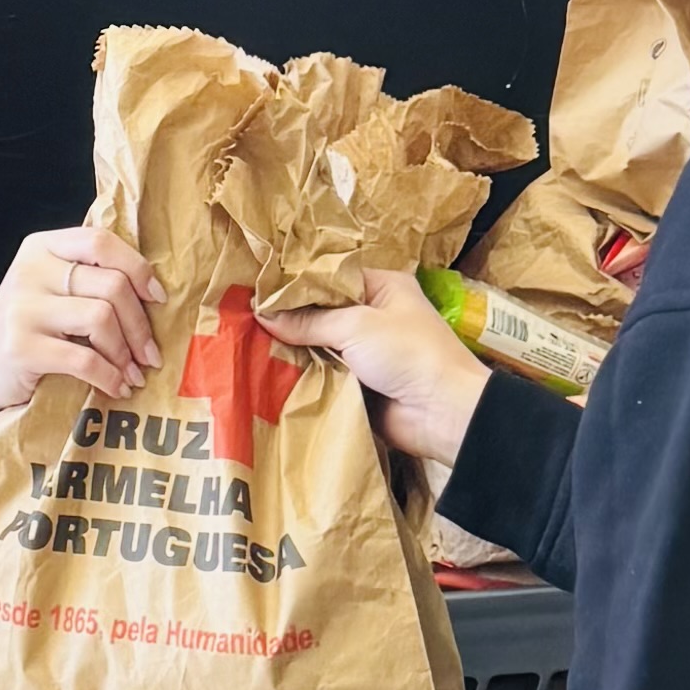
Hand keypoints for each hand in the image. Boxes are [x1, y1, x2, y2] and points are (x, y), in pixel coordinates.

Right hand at [0, 222, 160, 415]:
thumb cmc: (26, 325)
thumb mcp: (49, 287)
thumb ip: (88, 276)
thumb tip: (153, 293)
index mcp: (43, 247)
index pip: (101, 241)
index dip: (138, 268)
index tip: (157, 298)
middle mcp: (31, 271)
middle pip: (111, 284)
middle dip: (140, 325)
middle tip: (151, 353)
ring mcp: (23, 308)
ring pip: (101, 318)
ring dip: (126, 353)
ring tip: (133, 373)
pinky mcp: (21, 347)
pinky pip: (84, 359)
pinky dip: (109, 376)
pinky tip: (116, 387)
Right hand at [264, 263, 489, 488]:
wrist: (443, 412)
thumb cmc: (407, 352)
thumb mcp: (356, 325)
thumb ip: (308, 321)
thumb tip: (262, 315)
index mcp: (383, 287)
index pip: (332, 277)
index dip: (297, 283)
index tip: (258, 289)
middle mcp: (375, 315)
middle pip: (323, 312)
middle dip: (290, 317)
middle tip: (246, 316)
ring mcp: (367, 351)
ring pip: (321, 344)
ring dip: (294, 348)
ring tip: (250, 342)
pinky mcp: (360, 383)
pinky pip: (325, 373)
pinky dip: (304, 373)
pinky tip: (269, 370)